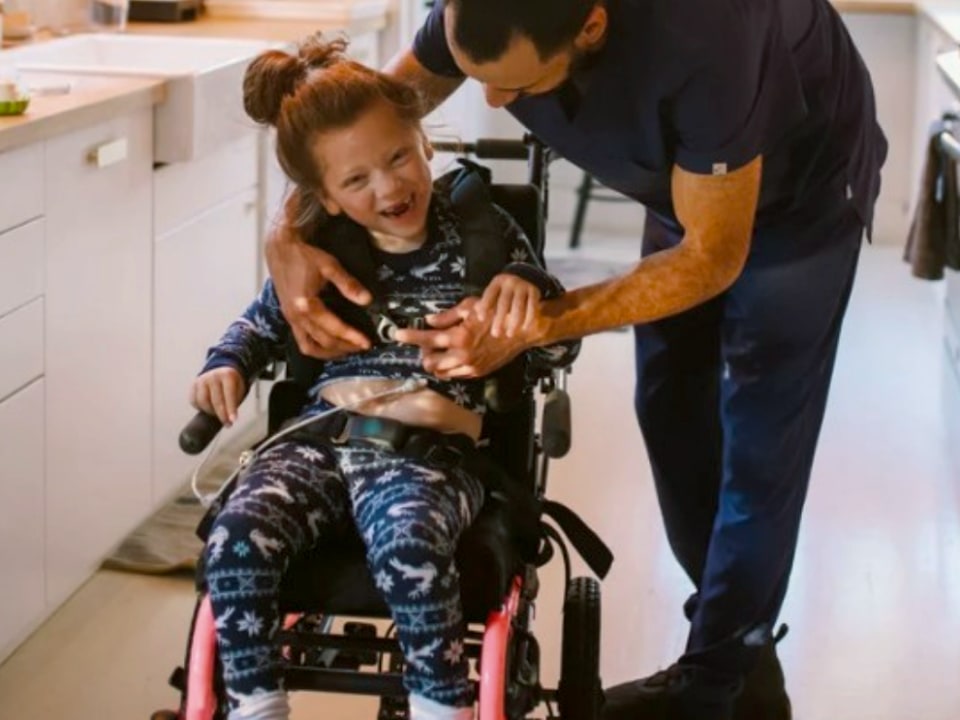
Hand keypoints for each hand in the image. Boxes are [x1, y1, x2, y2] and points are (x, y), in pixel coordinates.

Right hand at [191, 367, 246, 425]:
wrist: (220, 371)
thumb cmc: (231, 383)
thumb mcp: (239, 388)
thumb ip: (234, 401)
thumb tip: (228, 418)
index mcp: (227, 375)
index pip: (229, 394)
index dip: (231, 409)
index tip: (233, 421)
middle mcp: (213, 376)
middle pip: (216, 400)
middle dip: (222, 415)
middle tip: (227, 424)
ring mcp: (202, 380)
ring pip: (203, 402)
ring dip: (210, 412)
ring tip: (217, 414)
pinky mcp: (194, 385)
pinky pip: (194, 401)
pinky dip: (200, 408)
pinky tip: (208, 408)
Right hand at [265, 206, 372, 358]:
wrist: (280, 248)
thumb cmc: (303, 255)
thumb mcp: (329, 266)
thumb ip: (348, 284)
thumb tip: (367, 300)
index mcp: (306, 304)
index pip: (334, 328)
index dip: (352, 337)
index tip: (367, 342)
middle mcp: (296, 315)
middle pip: (323, 342)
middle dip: (345, 347)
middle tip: (362, 347)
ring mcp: (290, 318)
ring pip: (310, 347)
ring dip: (330, 353)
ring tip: (348, 349)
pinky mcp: (289, 317)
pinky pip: (301, 341)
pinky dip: (316, 348)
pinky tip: (330, 346)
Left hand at [395, 297, 530, 377]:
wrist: (519, 331)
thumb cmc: (495, 314)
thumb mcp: (470, 307)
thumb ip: (447, 316)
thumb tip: (429, 321)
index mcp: (458, 337)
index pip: (427, 339)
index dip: (410, 336)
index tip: (397, 334)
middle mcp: (462, 356)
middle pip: (430, 362)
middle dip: (424, 353)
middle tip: (426, 342)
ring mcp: (470, 367)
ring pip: (441, 372)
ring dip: (435, 362)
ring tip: (438, 350)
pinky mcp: (477, 373)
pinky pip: (455, 374)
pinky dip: (448, 367)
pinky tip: (451, 356)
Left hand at [474, 273, 541, 338]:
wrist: (526, 276)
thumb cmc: (504, 290)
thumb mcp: (493, 291)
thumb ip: (483, 302)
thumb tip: (469, 313)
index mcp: (497, 282)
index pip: (489, 294)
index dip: (484, 306)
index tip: (481, 319)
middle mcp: (510, 283)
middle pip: (503, 303)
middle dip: (499, 320)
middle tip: (495, 334)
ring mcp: (523, 287)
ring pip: (518, 307)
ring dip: (514, 322)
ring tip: (509, 334)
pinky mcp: (534, 291)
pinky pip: (532, 307)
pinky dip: (528, 319)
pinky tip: (524, 328)